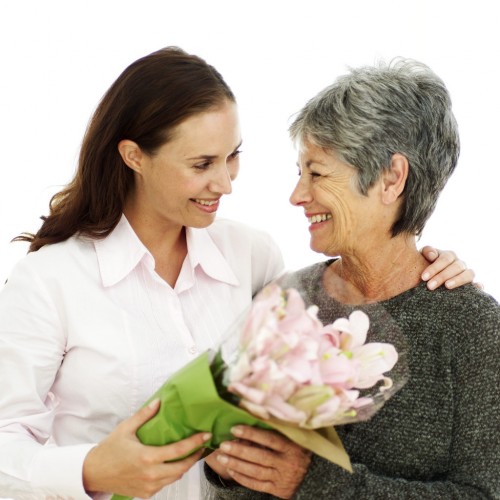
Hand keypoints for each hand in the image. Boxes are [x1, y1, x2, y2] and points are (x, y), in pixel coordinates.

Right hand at [82, 399, 209, 497]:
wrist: (93, 473)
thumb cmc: (109, 449)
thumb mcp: (126, 428)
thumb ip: (144, 415)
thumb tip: (159, 401)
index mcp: (147, 457)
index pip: (178, 451)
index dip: (195, 443)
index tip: (206, 435)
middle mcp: (150, 474)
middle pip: (182, 468)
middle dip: (195, 456)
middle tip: (202, 445)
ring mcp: (149, 486)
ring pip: (175, 478)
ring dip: (185, 466)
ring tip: (191, 453)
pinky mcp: (145, 493)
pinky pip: (165, 484)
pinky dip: (173, 475)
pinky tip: (174, 464)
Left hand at [211, 425, 310, 498]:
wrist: (313, 478)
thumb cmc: (299, 451)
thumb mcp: (296, 438)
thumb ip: (280, 429)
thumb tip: (258, 413)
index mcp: (291, 447)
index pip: (268, 439)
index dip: (251, 434)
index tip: (235, 429)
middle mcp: (286, 463)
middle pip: (259, 456)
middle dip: (239, 450)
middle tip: (223, 444)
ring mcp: (281, 477)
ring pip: (255, 471)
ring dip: (236, 464)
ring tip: (222, 458)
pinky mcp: (277, 489)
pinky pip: (256, 485)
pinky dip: (242, 478)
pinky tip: (231, 470)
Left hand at [420, 246, 477, 289]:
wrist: (428, 275)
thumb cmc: (425, 264)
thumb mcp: (423, 256)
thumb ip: (427, 252)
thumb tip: (432, 255)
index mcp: (449, 256)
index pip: (445, 259)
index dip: (434, 268)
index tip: (423, 277)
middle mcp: (460, 264)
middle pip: (456, 267)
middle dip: (442, 276)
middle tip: (430, 286)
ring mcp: (467, 274)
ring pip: (469, 274)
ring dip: (459, 280)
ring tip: (447, 286)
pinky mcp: (471, 285)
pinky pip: (479, 284)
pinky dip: (478, 286)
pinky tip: (474, 288)